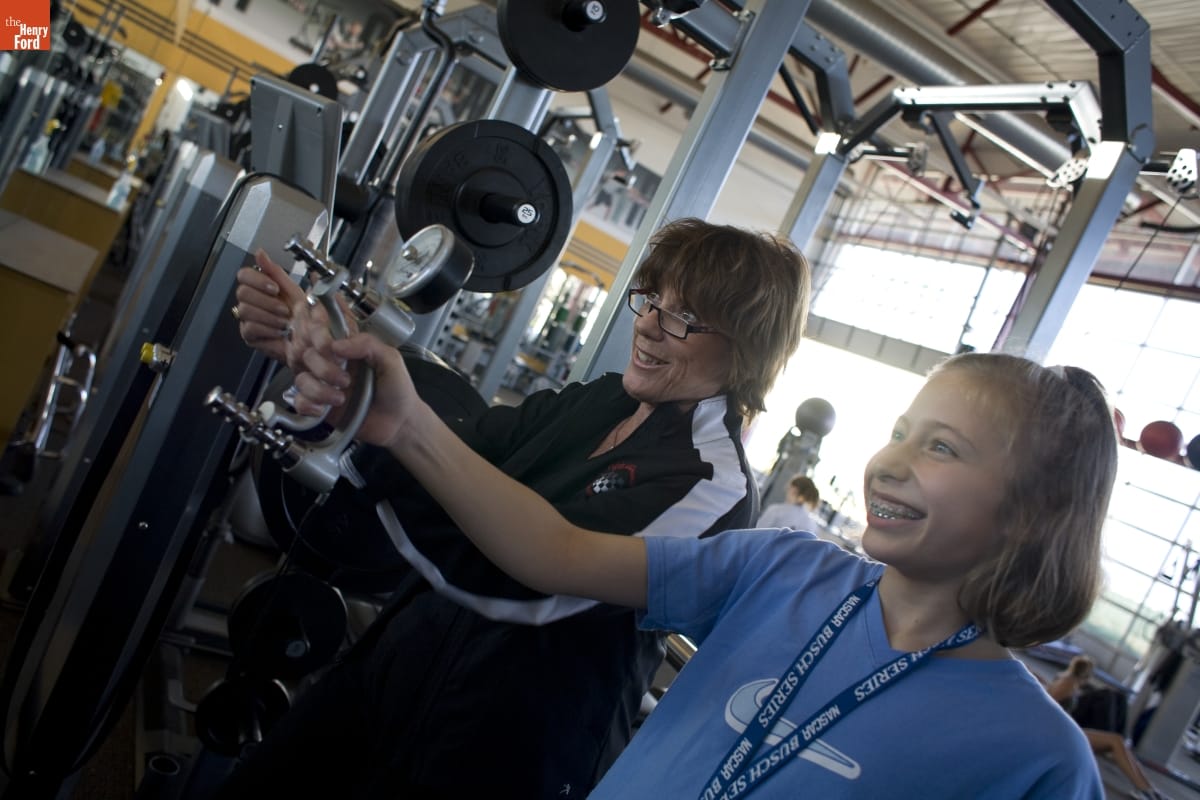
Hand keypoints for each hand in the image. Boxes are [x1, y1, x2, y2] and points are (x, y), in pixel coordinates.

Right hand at [234, 250, 304, 363]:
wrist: (312, 341)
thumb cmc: (306, 316)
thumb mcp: (294, 290)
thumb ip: (275, 272)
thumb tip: (260, 253)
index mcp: (262, 287)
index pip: (244, 275)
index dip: (258, 280)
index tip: (275, 289)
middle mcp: (253, 301)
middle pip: (242, 292)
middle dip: (267, 301)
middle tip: (284, 309)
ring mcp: (249, 318)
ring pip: (245, 310)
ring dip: (270, 316)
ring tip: (285, 322)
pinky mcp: (250, 335)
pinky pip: (250, 327)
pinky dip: (268, 329)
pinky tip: (279, 332)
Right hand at [289, 327, 420, 449]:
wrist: (400, 424)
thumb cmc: (398, 390)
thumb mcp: (390, 360)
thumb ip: (367, 344)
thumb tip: (336, 344)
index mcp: (347, 350)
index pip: (320, 334)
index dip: (318, 338)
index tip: (328, 348)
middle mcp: (333, 365)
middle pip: (307, 356)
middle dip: (323, 369)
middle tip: (346, 381)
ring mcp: (324, 386)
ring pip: (301, 380)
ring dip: (318, 390)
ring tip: (340, 399)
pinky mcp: (320, 408)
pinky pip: (299, 402)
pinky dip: (308, 405)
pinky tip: (323, 410)